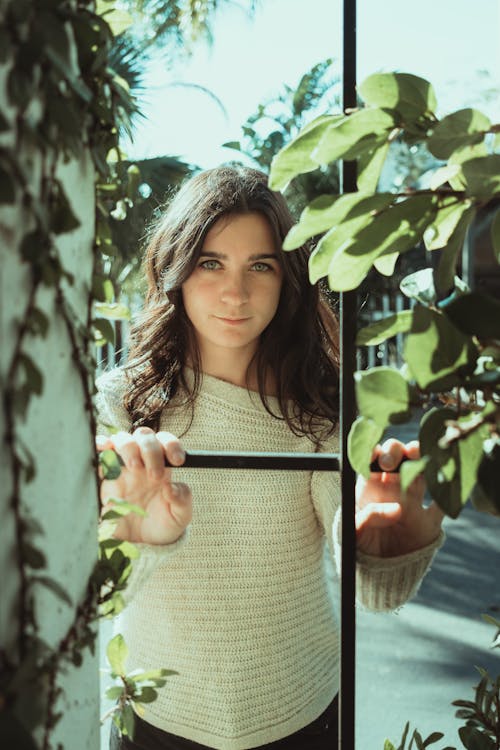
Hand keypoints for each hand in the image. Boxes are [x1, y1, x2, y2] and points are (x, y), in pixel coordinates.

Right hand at [97, 428, 191, 544]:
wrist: (138, 545)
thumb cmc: (161, 525)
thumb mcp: (179, 516)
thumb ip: (182, 500)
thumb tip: (171, 486)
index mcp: (162, 466)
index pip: (165, 442)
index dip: (172, 445)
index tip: (179, 461)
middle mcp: (141, 462)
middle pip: (144, 436)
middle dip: (151, 450)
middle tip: (155, 475)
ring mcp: (120, 467)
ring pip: (122, 439)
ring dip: (129, 447)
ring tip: (135, 468)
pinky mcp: (102, 477)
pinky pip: (98, 454)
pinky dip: (100, 445)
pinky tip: (105, 449)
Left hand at [355, 439, 443, 557]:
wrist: (377, 577)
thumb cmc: (359, 550)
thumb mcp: (354, 533)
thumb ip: (368, 517)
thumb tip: (397, 509)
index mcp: (369, 488)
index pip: (372, 460)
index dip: (374, 452)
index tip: (376, 455)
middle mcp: (392, 490)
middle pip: (398, 458)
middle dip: (396, 451)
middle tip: (391, 461)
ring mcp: (412, 503)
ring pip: (421, 471)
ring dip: (423, 460)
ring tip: (421, 458)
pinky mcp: (429, 522)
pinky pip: (443, 504)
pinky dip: (448, 493)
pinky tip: (446, 485)